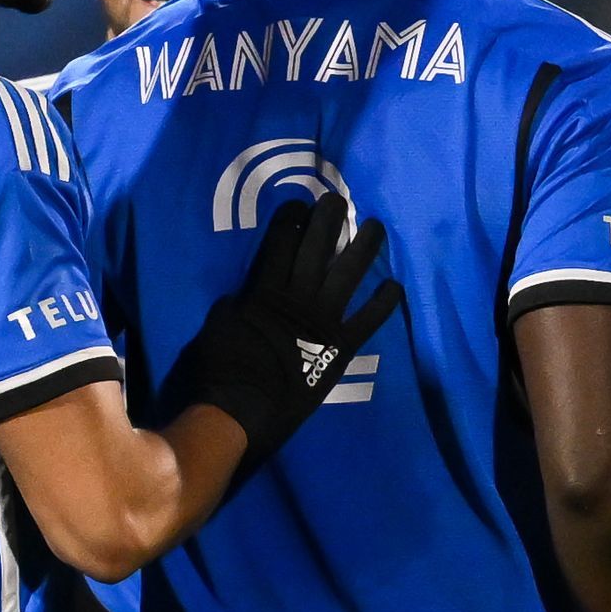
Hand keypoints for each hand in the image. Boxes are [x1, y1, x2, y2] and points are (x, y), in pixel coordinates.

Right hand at [168, 191, 407, 459]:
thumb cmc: (220, 370)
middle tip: (339, 200)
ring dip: (364, 248)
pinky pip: (368, 321)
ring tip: (376, 227)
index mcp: (264, 290)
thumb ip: (236, 304)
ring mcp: (323, 321)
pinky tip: (395, 286)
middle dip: (329, 219)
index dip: (290, 219)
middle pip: (318, 248)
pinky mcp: (341, 347)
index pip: (280, 242)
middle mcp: (299, 298)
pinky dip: (383, 304)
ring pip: (349, 274)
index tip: (299, 204)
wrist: (243, 411)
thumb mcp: (216, 325)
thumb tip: (245, 295)